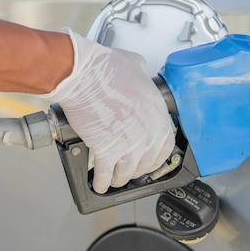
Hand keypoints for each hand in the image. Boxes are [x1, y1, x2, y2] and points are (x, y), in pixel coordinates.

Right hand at [40, 29, 174, 192]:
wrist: (83, 76)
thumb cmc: (106, 68)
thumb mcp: (137, 66)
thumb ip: (142, 78)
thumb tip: (139, 77)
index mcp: (158, 113)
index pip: (166, 145)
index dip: (156, 155)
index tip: (150, 159)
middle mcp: (148, 132)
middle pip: (147, 161)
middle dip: (138, 169)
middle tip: (131, 170)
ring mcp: (129, 144)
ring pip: (128, 172)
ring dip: (120, 178)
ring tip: (115, 180)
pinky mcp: (107, 151)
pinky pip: (105, 174)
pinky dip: (101, 182)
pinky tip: (98, 185)